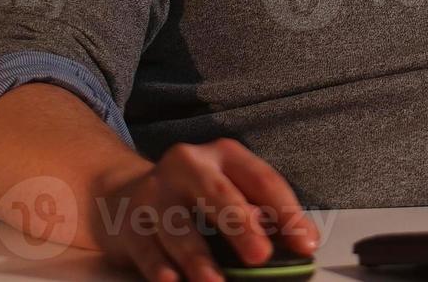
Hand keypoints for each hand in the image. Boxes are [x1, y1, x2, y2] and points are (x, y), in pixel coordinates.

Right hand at [96, 139, 319, 281]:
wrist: (121, 197)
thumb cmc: (193, 199)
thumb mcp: (230, 192)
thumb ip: (265, 215)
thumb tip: (302, 245)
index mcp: (224, 156)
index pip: (262, 180)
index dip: (287, 212)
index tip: (306, 244)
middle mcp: (187, 167)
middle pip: (218, 194)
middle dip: (241, 226)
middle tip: (261, 255)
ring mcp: (155, 195)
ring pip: (179, 228)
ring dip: (198, 259)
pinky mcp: (130, 226)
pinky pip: (148, 251)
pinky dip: (161, 270)